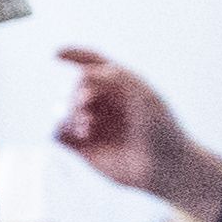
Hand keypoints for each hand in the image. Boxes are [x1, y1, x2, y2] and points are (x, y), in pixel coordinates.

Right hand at [50, 48, 221, 220]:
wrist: (165, 167)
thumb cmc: (160, 129)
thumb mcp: (143, 96)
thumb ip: (116, 77)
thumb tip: (83, 72)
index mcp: (119, 87)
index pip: (93, 65)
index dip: (74, 56)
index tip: (56, 54)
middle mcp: (104, 105)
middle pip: (75, 89)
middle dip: (76, 94)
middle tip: (86, 105)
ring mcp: (92, 126)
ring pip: (63, 110)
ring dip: (69, 113)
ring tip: (86, 126)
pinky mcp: (83, 148)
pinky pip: (57, 134)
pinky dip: (58, 130)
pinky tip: (75, 135)